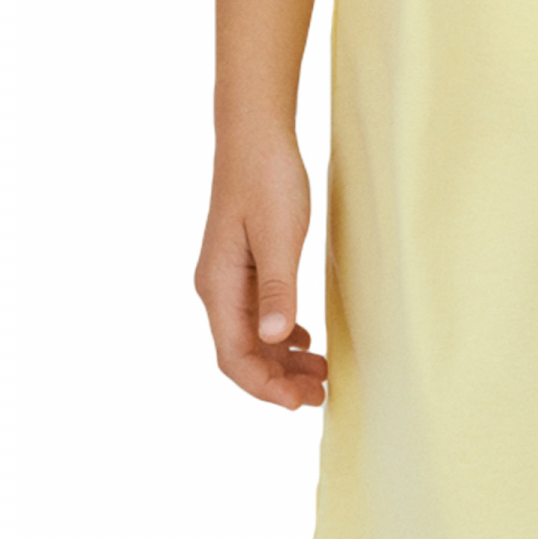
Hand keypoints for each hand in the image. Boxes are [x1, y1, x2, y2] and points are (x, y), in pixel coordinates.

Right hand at [194, 126, 326, 408]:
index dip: (266, 387)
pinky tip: (306, 339)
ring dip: (281, 362)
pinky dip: (281, 336)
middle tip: (320, 394)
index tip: (302, 402)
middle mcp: (216, 288)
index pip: (234, 357)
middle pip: (240, 354)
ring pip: (249, 338)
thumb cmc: (267, 179)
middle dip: (277, 382)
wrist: (255, 136)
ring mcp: (227, 278)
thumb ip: (277, 288)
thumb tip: (275, 339)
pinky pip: (256, 316)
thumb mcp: (280, 235)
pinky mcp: (242, 266)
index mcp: (219, 286)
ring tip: (320, 374)